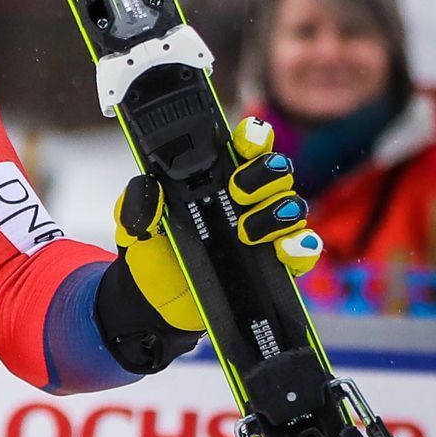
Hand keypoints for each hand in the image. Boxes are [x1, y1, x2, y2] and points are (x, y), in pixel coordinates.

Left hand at [97, 117, 320, 371]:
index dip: (254, 137)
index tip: (247, 139)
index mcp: (215, 179)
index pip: (244, 148)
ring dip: (276, 213)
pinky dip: (300, 247)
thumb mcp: (134, 223)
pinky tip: (287, 248)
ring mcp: (263, 232)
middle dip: (264, 174)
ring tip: (246, 230)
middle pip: (275, 173)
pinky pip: (301, 251)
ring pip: (292, 208)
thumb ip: (137, 203)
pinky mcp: (274, 266)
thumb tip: (149, 187)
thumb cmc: (151, 250)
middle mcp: (246, 201)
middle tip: (238, 189)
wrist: (154, 299)